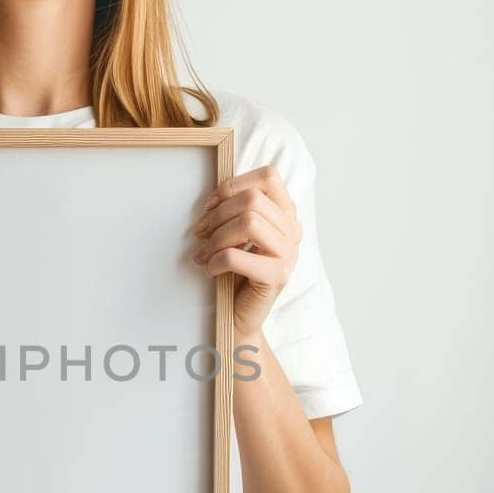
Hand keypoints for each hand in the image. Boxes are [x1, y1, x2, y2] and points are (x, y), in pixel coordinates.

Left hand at [191, 165, 302, 336]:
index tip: (210, 205)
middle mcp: (293, 231)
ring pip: (248, 222)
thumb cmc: (235, 272)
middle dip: (218, 215)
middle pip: (252, 199)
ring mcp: (289, 253)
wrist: (239, 315)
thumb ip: (235, 210)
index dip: (233, 185)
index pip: (268, 177)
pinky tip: (210, 269)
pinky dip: (215, 260)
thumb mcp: (236, 233)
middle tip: (200, 233)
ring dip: (216, 238)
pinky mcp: (278, 276)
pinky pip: (236, 256)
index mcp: (286, 214)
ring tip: (203, 253)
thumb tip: (212, 201)